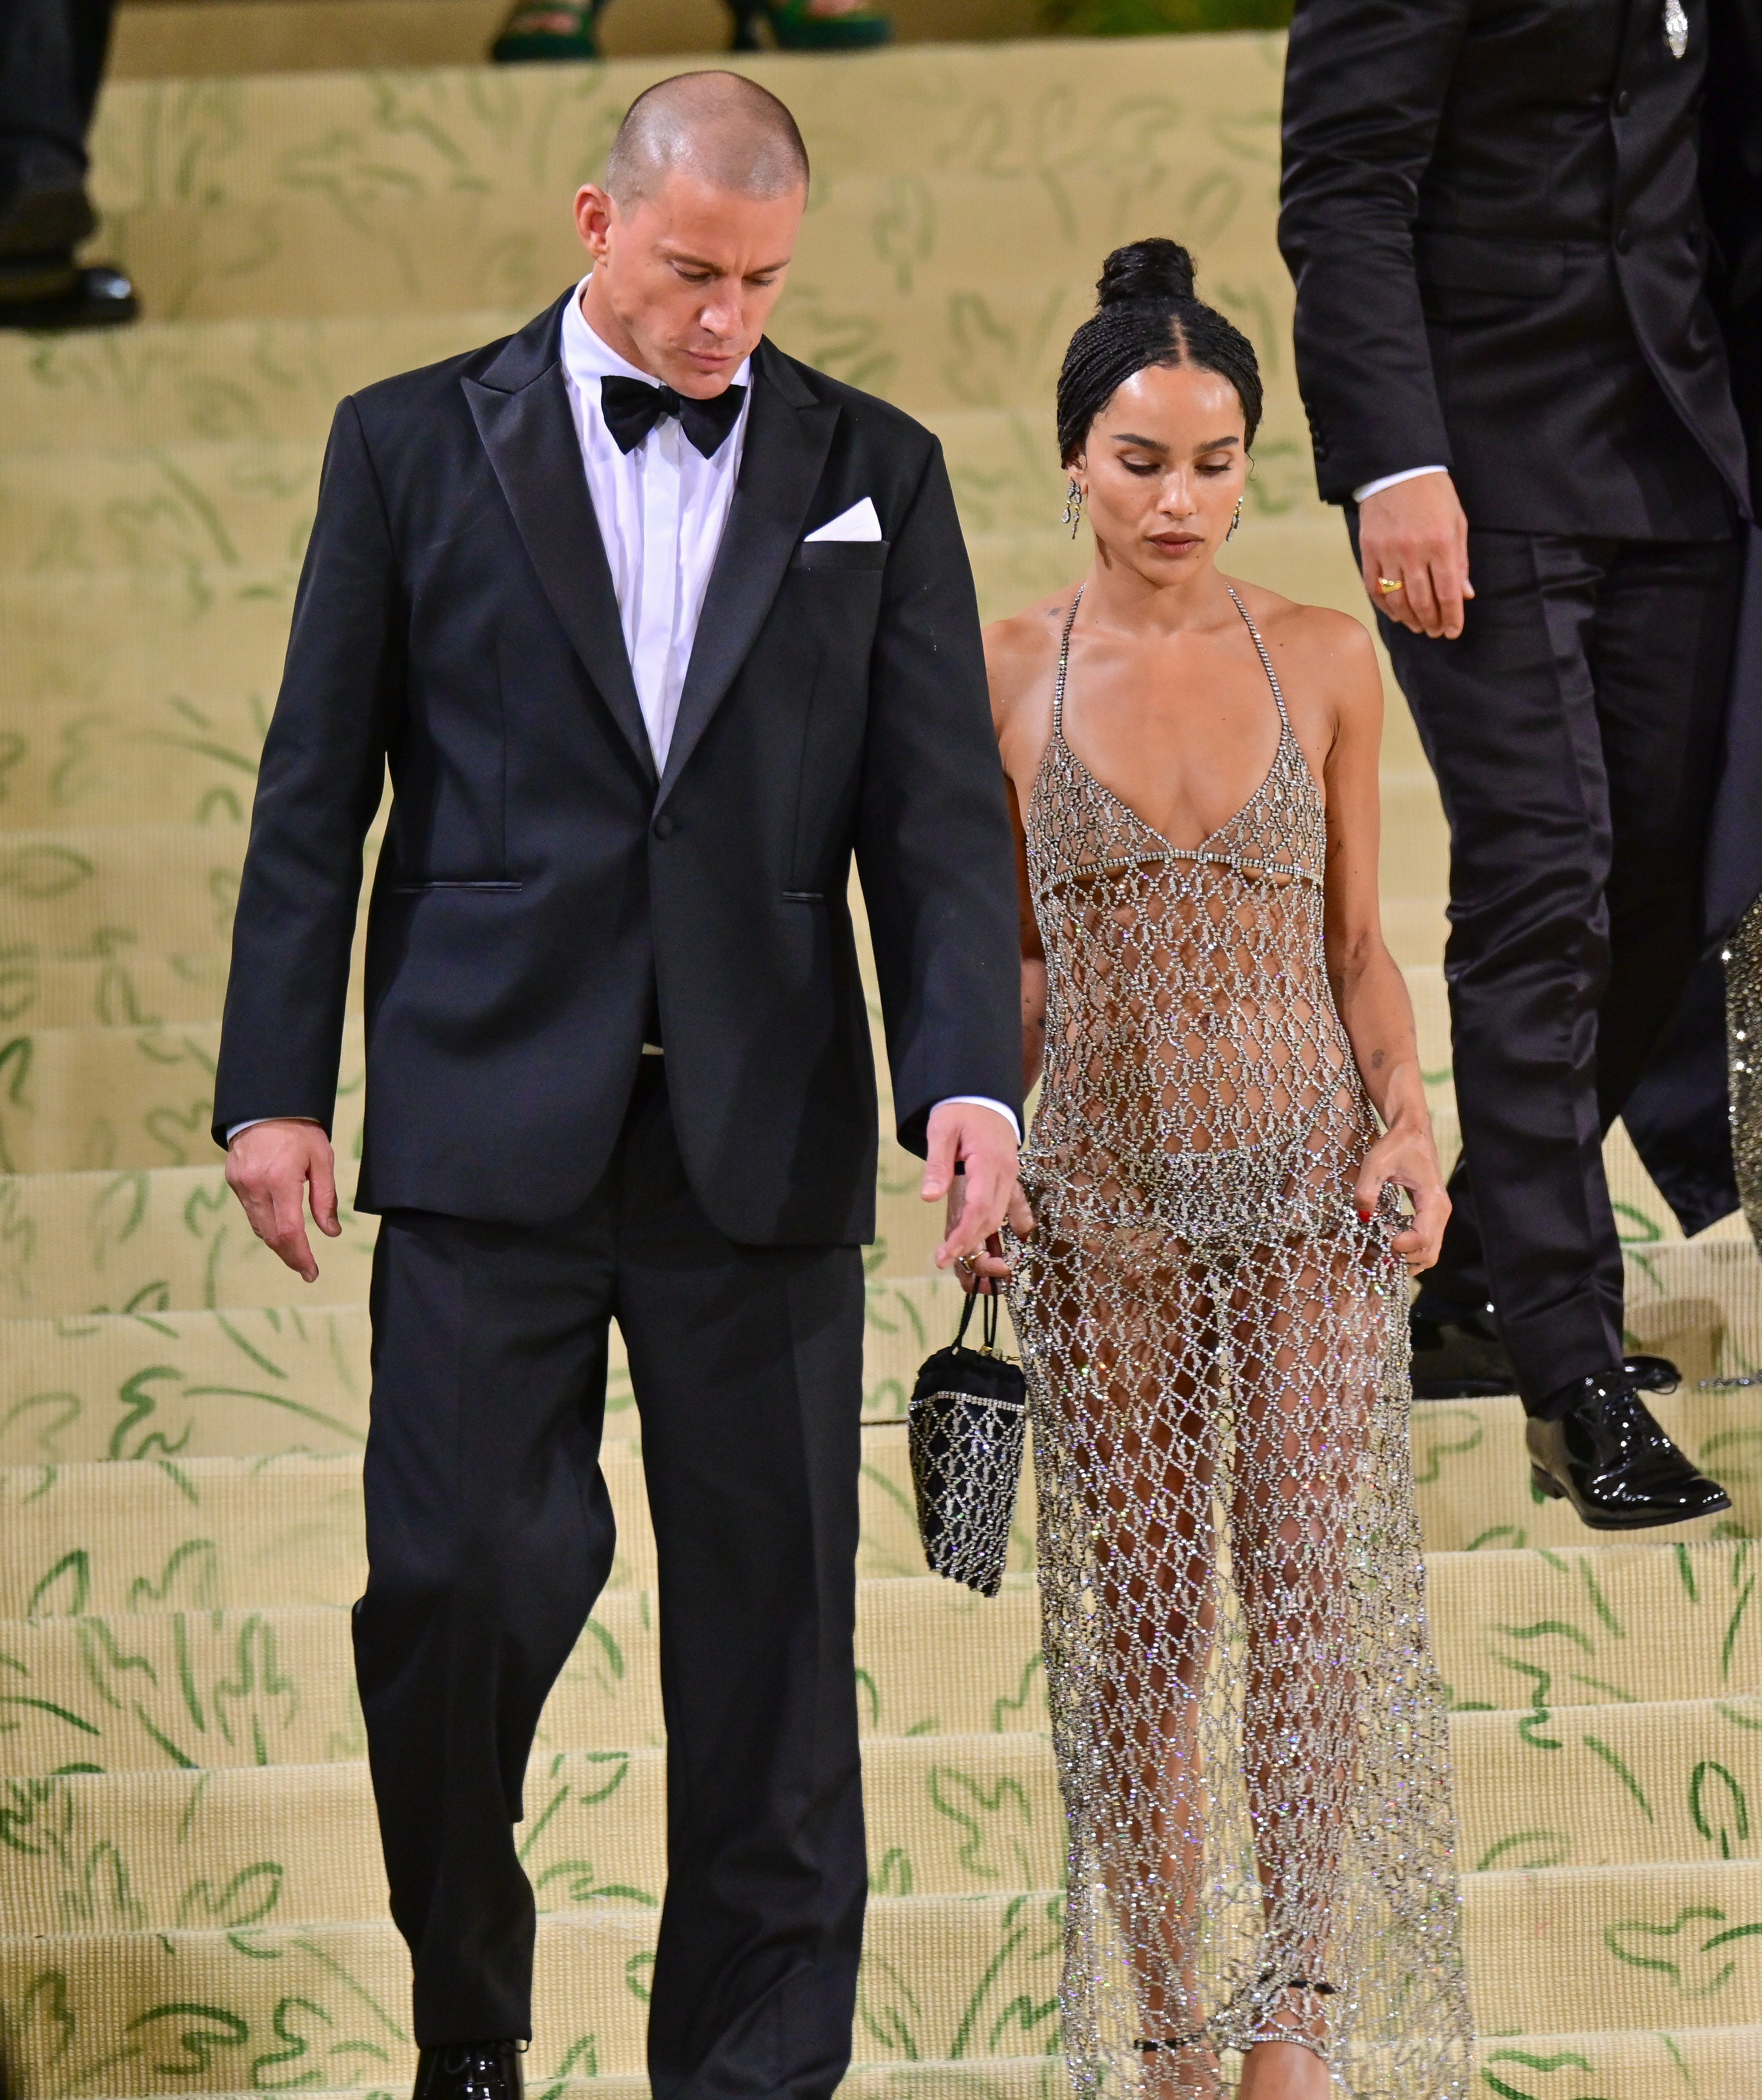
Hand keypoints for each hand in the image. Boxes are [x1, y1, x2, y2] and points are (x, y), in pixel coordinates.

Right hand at [225, 1118, 340, 1281]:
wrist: (265, 1105)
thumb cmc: (300, 1130)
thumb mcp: (322, 1159)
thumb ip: (326, 1198)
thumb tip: (332, 1232)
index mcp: (281, 1180)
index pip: (289, 1231)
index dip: (301, 1257)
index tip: (312, 1272)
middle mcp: (256, 1185)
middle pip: (271, 1235)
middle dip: (290, 1256)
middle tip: (306, 1268)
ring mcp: (240, 1184)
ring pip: (258, 1226)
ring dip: (278, 1242)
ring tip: (297, 1251)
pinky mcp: (233, 1180)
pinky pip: (250, 1211)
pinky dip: (266, 1223)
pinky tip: (279, 1225)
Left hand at [923, 1101, 1032, 1286]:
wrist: (983, 1094)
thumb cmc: (959, 1109)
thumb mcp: (941, 1130)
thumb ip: (937, 1165)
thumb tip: (929, 1198)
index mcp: (988, 1161)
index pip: (979, 1207)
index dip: (964, 1234)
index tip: (946, 1253)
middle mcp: (1006, 1172)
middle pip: (991, 1217)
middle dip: (969, 1242)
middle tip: (942, 1258)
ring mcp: (1010, 1175)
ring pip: (999, 1215)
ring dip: (979, 1236)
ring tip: (955, 1252)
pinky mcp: (1009, 1177)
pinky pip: (1007, 1206)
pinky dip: (996, 1224)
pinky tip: (985, 1238)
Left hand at [1354, 1117, 1448, 1274]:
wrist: (1412, 1131)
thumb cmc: (1395, 1145)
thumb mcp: (1375, 1164)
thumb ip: (1367, 1191)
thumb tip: (1363, 1219)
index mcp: (1432, 1200)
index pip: (1423, 1238)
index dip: (1402, 1246)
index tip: (1382, 1238)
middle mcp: (1441, 1211)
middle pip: (1430, 1253)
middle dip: (1405, 1259)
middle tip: (1379, 1252)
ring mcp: (1438, 1214)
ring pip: (1430, 1251)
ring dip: (1407, 1258)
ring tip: (1382, 1250)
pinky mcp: (1431, 1214)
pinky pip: (1426, 1242)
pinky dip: (1410, 1250)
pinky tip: (1388, 1241)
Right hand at [1357, 471, 1472, 639]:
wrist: (1397, 469)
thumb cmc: (1433, 494)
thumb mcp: (1457, 522)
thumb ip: (1460, 560)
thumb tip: (1464, 595)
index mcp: (1441, 543)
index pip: (1447, 592)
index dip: (1452, 617)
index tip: (1453, 632)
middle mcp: (1413, 551)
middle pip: (1422, 601)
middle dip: (1431, 622)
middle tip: (1436, 632)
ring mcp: (1388, 552)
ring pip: (1397, 600)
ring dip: (1409, 619)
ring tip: (1418, 627)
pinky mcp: (1368, 550)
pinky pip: (1374, 588)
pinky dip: (1385, 606)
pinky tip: (1396, 613)